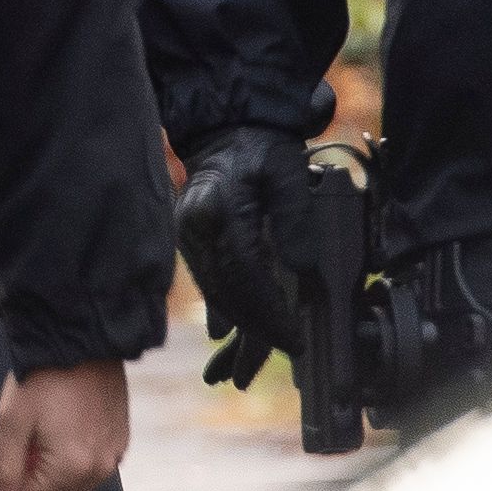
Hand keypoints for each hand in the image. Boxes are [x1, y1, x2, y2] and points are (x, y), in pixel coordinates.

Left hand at [0, 359, 129, 490]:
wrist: (81, 337)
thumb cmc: (41, 376)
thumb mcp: (11, 421)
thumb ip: (4, 472)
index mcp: (72, 468)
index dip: (16, 484)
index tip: (18, 447)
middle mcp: (100, 470)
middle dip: (36, 482)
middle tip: (30, 441)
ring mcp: (115, 456)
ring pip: (75, 489)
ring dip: (55, 471)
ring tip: (49, 429)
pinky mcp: (122, 441)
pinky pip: (92, 468)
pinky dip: (75, 458)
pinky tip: (68, 423)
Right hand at [172, 128, 297, 381]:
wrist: (225, 128)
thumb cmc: (261, 147)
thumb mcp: (287, 172)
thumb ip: (294, 218)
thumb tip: (302, 270)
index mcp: (219, 210)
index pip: (246, 277)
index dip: (271, 314)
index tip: (295, 339)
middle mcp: (196, 228)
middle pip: (227, 294)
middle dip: (257, 330)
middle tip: (288, 351)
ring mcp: (188, 236)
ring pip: (214, 293)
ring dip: (238, 327)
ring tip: (251, 362)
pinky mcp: (190, 240)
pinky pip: (207, 282)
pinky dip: (222, 309)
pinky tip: (227, 335)